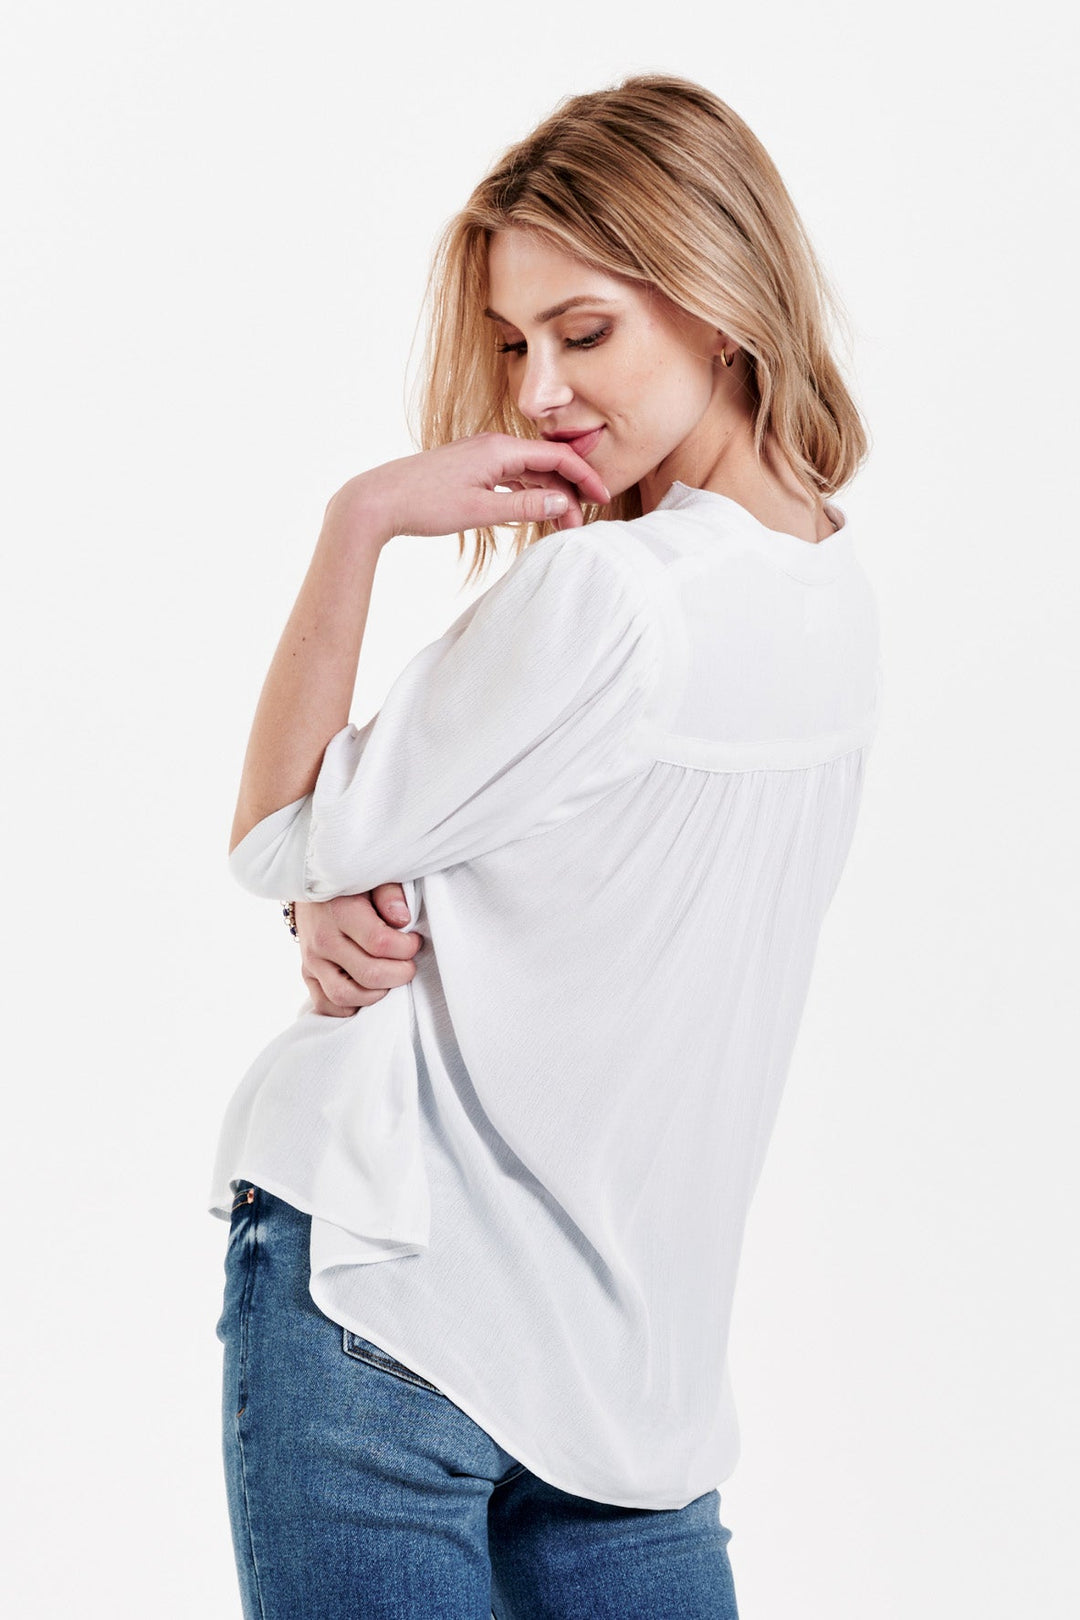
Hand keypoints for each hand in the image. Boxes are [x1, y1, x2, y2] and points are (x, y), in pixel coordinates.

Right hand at [293, 884, 421, 1016]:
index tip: (414, 941)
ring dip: (377, 994)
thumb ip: (390, 894)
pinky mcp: (307, 974)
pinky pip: (326, 1005)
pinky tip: (367, 991)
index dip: (407, 947)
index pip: (380, 943)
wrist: (313, 888)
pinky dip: (350, 1006)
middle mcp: (322, 940)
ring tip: (388, 977)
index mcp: (340, 912)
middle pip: (369, 975)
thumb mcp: (373, 878)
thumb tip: (403, 919)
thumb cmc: (351, 885)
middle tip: (408, 964)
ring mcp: (312, 960)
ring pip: (346, 996)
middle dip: (400, 974)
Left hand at [326, 432, 611, 541]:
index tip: (603, 500)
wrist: (378, 500)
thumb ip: (523, 505)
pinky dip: (527, 495)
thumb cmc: (423, 503)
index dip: (584, 478)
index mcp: (499, 449)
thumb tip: (562, 501)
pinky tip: (532, 514)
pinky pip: (510, 479)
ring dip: (548, 497)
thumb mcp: (479, 510)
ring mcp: (480, 457)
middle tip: (578, 526)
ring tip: (559, 527)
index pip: (557, 457)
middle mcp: (493, 446)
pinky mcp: (469, 470)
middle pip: (546, 465)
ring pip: (528, 473)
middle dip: (568, 493)